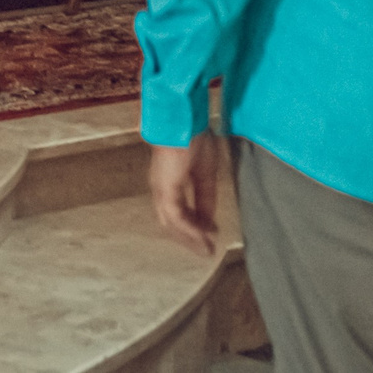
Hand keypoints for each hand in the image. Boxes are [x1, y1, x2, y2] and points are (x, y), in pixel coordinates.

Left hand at [148, 134, 221, 256]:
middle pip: (173, 222)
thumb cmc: (194, 136)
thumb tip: (210, 220)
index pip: (181, 211)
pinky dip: (190, 229)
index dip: (196, 225)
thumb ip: (206, 196)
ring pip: (172, 223)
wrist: (183, 121)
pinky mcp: (165, 189)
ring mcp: (161, 190)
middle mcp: (161, 188)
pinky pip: (177, 216)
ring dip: (190, 238)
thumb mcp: (206, 171)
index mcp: (169, 181)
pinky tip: (203, 237)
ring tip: (206, 250)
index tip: (211, 236)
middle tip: (207, 251)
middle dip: (190, 239)